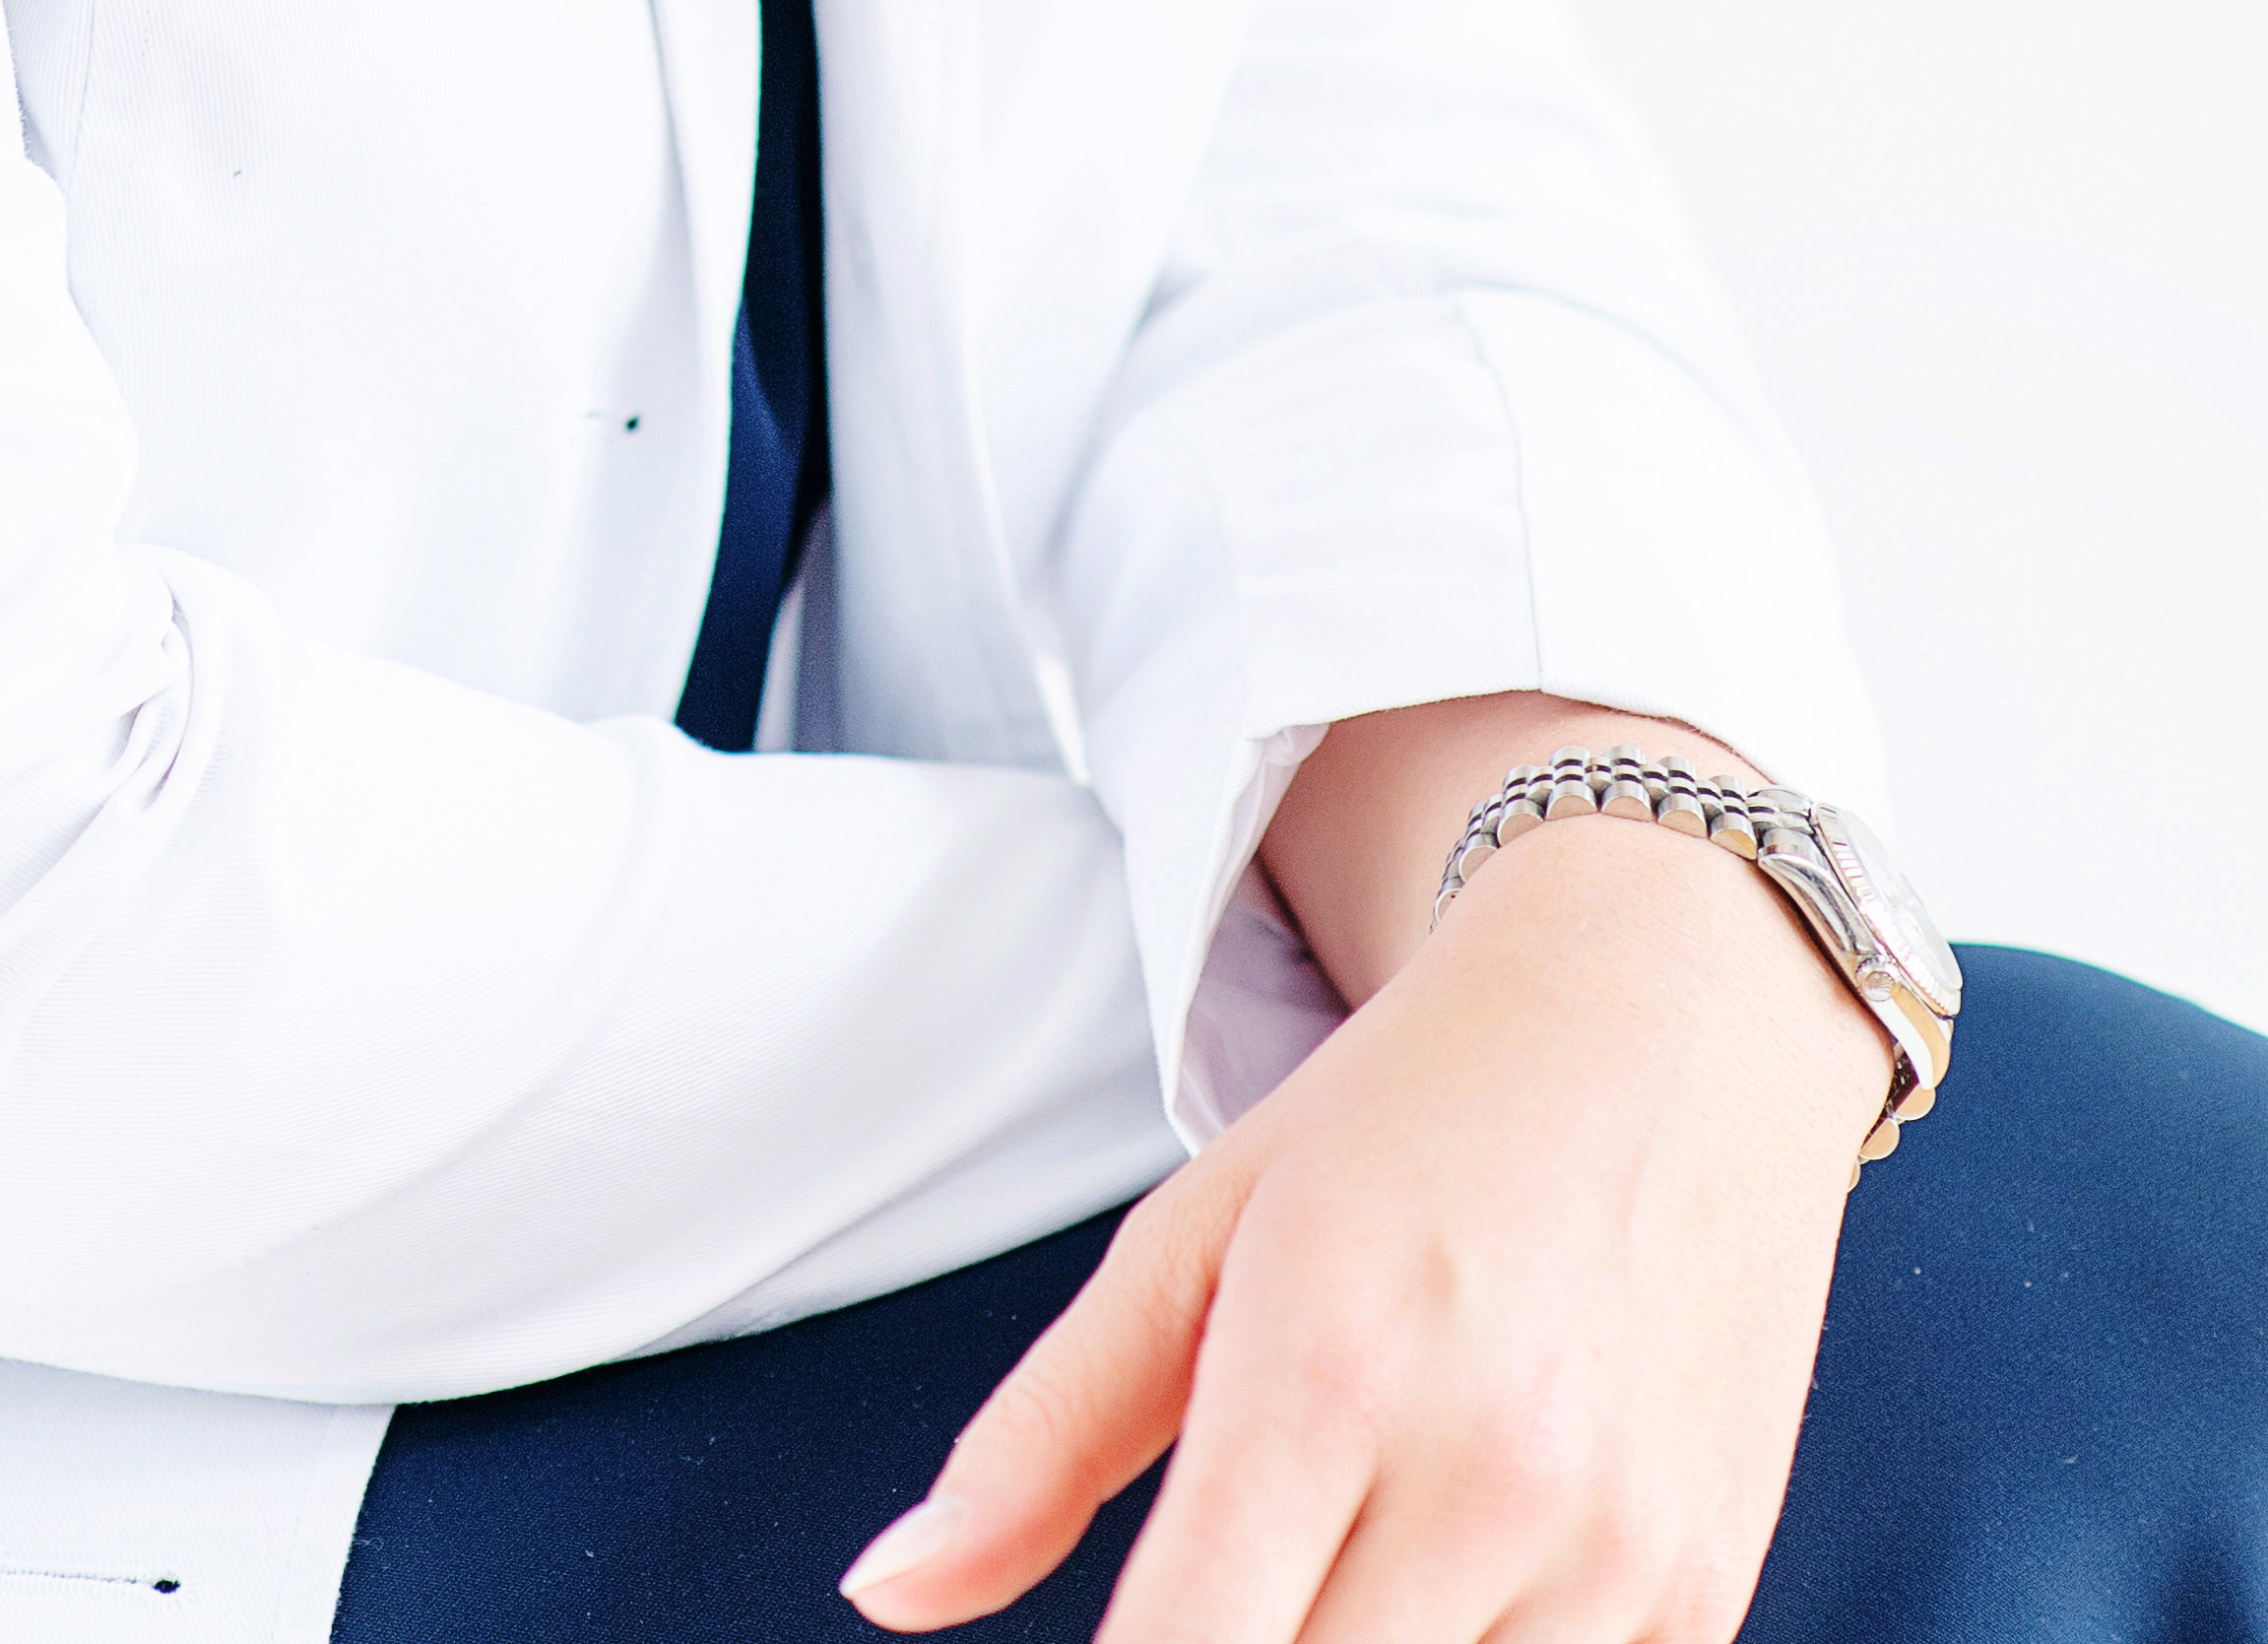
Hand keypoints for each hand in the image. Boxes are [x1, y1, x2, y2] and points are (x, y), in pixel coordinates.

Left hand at [839, 774, 1893, 1639]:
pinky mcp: (1706, 1593)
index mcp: (1323, 1364)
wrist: (1668, 1006)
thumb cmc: (1406, 1113)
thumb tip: (884, 1593)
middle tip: (1215, 1581)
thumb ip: (1038, 1438)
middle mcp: (1486, 1471)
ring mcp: (1618, 1548)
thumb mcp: (1198, 1235)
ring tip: (1336, 1550)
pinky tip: (1453, 1570)